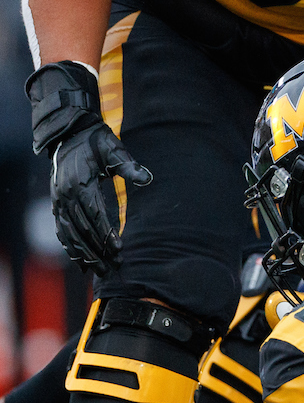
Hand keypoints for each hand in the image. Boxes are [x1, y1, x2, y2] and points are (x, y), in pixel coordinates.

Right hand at [26, 61, 150, 275]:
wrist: (69, 132)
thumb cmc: (96, 140)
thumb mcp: (113, 148)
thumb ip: (129, 165)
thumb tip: (147, 178)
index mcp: (80, 184)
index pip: (94, 216)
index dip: (106, 235)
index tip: (118, 249)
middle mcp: (66, 196)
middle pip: (82, 230)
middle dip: (97, 251)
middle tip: (113, 268)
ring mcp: (59, 200)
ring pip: (70, 234)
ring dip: (83, 253)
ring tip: (97, 271)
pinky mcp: (57, 202)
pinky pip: (61, 229)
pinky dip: (69, 245)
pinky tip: (79, 260)